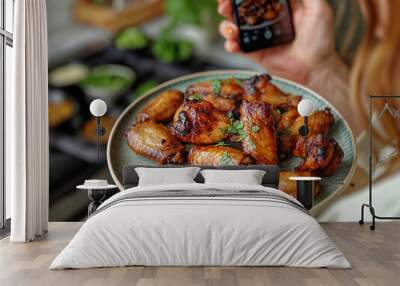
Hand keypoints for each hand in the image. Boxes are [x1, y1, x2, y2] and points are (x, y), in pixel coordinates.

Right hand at [218, 0, 339, 85]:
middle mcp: (265, 19)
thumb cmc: (320, 38)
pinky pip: (235, 46)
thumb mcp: (317, 8)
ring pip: (232, 25)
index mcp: (278, 5)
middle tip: (224, 6)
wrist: (315, 68)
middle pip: (239, 8)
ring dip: (226, 25)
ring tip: (233, 30)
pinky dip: (229, 44)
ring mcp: (257, 35)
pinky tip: (234, 44)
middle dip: (227, 5)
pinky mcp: (252, 52)